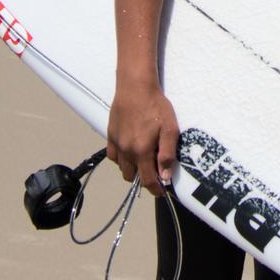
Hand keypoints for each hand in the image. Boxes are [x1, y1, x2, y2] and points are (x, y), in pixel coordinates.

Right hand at [107, 80, 179, 195]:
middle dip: (144, 178)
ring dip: (133, 169)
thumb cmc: (156, 106)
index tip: (161, 191)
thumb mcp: (170, 129)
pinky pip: (114, 156)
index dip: (155, 189)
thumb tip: (165, 176)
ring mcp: (116, 144)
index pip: (146, 180)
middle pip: (133, 176)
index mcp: (141, 151)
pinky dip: (122, 159)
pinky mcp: (110, 135)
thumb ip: (167, 154)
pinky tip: (130, 151)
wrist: (136, 88)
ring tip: (144, 160)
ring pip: (122, 168)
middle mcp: (126, 151)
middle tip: (155, 171)